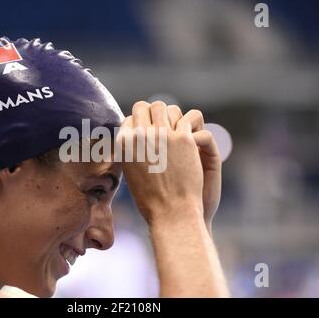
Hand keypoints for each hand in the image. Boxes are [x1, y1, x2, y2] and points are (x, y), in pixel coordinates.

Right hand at [117, 101, 204, 225]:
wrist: (170, 213)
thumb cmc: (150, 198)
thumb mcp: (131, 172)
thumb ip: (131, 151)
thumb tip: (135, 134)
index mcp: (124, 144)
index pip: (130, 117)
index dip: (141, 123)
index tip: (149, 132)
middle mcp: (140, 135)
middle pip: (145, 106)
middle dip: (154, 114)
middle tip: (163, 127)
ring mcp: (162, 135)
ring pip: (166, 107)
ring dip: (171, 115)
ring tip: (177, 129)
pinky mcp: (183, 139)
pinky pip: (190, 116)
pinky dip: (193, 123)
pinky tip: (193, 134)